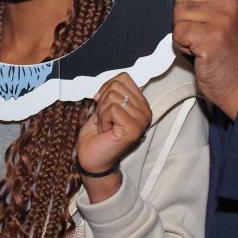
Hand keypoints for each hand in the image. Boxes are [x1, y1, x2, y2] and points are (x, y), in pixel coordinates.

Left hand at [76, 73, 151, 201]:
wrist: (91, 159)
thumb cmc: (96, 134)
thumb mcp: (104, 106)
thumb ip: (112, 92)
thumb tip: (113, 81)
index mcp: (141, 104)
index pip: (123, 78)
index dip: (106, 88)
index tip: (102, 105)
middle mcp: (146, 112)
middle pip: (117, 85)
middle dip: (103, 101)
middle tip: (104, 119)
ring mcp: (141, 121)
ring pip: (114, 96)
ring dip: (102, 111)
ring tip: (105, 126)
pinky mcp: (133, 129)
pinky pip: (112, 109)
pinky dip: (102, 118)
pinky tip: (105, 130)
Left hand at [173, 0, 237, 119]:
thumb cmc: (224, 52)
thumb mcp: (223, 18)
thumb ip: (207, 0)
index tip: (195, 9)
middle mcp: (228, 4)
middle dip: (181, 15)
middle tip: (198, 32)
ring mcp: (221, 20)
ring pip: (177, 14)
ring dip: (181, 32)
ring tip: (199, 43)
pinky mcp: (211, 38)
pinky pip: (178, 32)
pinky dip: (181, 45)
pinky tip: (197, 52)